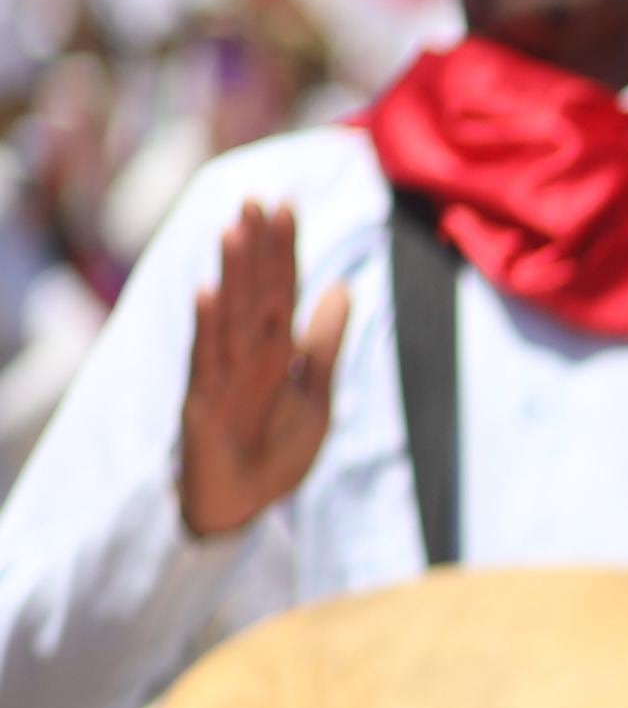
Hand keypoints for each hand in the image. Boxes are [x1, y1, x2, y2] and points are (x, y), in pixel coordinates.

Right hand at [176, 200, 348, 537]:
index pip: (279, 291)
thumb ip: (325, 343)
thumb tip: (343, 287)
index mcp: (272, 352)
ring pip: (232, 320)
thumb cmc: (274, 449)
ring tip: (234, 231)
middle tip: (257, 198)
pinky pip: (207, 363)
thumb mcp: (316, 395)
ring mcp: (222, 378)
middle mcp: (244, 356)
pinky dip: (208, 329)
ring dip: (232, 276)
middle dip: (257, 249)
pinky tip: (207, 295)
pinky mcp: (203, 406)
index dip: (283, 250)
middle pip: (255, 295)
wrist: (242, 508)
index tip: (285, 204)